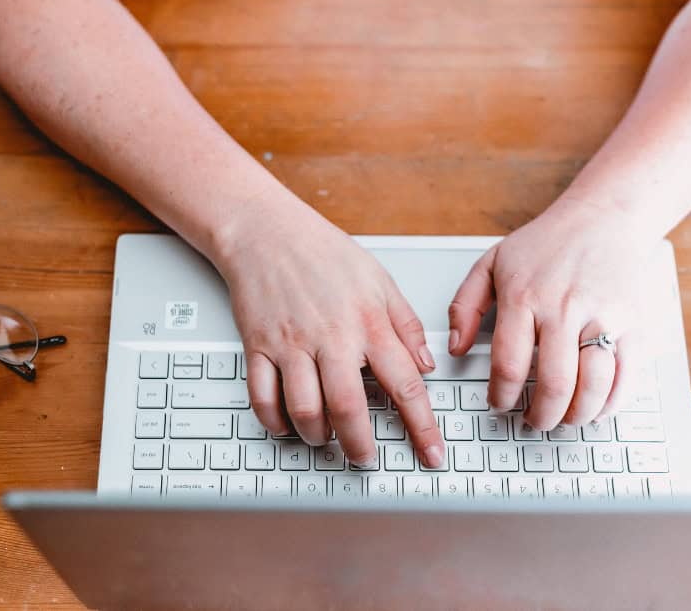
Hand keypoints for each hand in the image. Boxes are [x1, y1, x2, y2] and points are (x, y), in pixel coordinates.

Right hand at [212, 197, 444, 467]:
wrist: (266, 232)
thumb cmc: (324, 253)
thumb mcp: (380, 281)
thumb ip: (406, 325)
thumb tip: (426, 365)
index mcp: (367, 322)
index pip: (404, 384)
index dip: (422, 426)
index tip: (432, 453)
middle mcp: (330, 336)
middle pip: (348, 407)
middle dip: (360, 446)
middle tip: (366, 459)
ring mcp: (291, 344)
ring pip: (304, 409)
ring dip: (317, 437)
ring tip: (327, 440)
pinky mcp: (258, 346)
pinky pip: (263, 398)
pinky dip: (275, 422)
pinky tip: (288, 425)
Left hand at [448, 197, 655, 428]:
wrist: (602, 218)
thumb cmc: (545, 244)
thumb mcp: (491, 262)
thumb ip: (465, 305)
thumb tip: (455, 347)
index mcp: (524, 296)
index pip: (508, 364)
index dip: (502, 396)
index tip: (500, 404)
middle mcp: (564, 308)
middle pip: (553, 384)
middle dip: (540, 416)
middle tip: (534, 421)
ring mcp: (603, 317)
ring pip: (593, 386)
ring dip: (576, 416)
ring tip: (564, 418)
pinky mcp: (634, 323)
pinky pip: (626, 377)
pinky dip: (611, 403)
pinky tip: (596, 407)